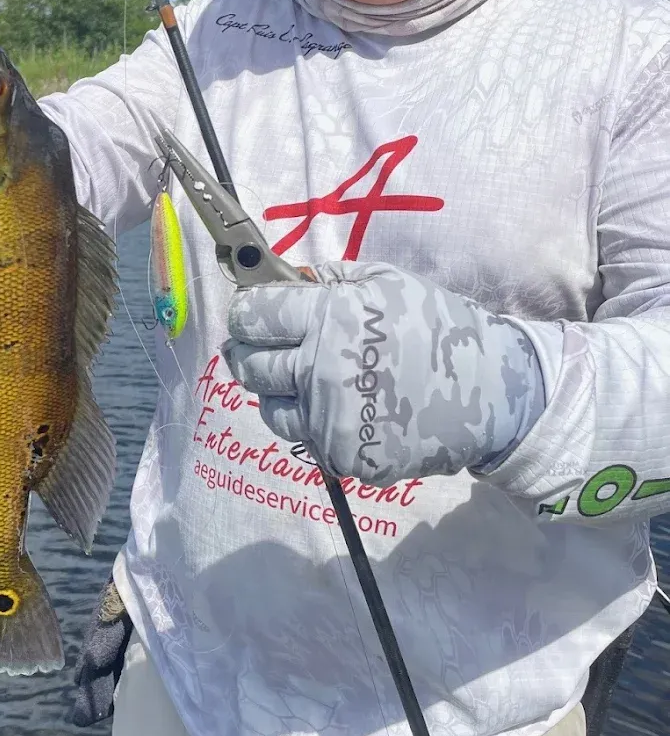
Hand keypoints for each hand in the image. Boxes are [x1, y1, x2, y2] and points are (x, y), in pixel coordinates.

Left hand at [222, 261, 545, 486]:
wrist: (490, 392)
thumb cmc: (437, 326)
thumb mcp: (388, 282)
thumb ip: (332, 279)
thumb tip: (288, 280)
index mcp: (330, 319)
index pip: (255, 316)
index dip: (245, 313)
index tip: (248, 314)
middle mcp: (321, 370)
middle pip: (250, 365)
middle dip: (246, 353)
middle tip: (255, 348)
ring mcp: (330, 420)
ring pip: (271, 408)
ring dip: (275, 392)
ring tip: (298, 380)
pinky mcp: (344, 456)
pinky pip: (307, 439)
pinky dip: (312, 423)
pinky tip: (337, 408)